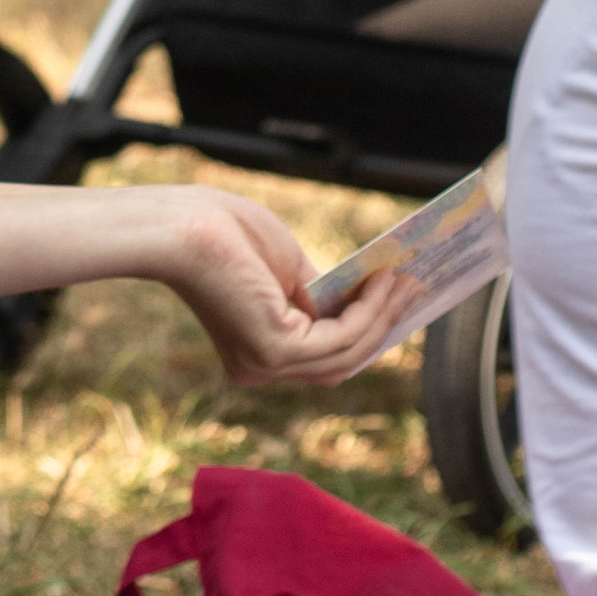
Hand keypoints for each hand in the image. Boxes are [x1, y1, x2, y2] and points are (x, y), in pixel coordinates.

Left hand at [149, 190, 418, 389]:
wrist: (181, 224)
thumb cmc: (221, 232)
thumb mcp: (283, 267)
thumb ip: (318, 292)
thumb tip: (360, 300)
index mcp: (258, 354)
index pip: (324, 356)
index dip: (366, 333)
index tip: (398, 303)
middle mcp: (261, 371)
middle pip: (343, 361)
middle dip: (383, 325)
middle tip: (415, 291)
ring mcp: (268, 366)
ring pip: (348, 350)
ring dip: (384, 314)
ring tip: (407, 280)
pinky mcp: (276, 351)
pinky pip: (341, 336)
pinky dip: (369, 310)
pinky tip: (383, 281)